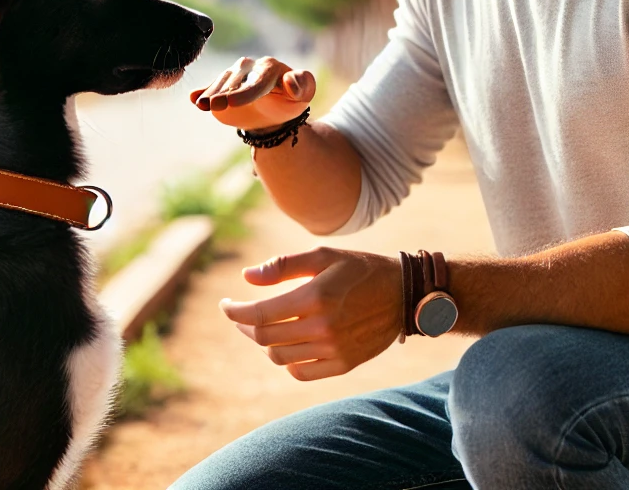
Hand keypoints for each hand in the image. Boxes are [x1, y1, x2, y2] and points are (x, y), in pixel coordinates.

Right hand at [190, 56, 314, 130]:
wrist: (274, 111)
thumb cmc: (291, 100)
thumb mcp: (305, 95)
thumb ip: (303, 85)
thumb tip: (289, 82)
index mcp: (270, 67)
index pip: (256, 81)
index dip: (244, 93)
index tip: (231, 102)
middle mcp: (249, 67)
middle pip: (235, 80)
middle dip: (224, 92)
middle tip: (214, 105)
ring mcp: (233, 75)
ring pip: (221, 83)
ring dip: (210, 93)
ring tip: (202, 105)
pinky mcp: (222, 86)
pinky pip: (210, 87)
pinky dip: (202, 92)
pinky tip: (194, 98)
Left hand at [220, 248, 402, 379]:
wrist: (403, 293)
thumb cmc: (359, 268)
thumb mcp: (323, 256)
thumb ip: (283, 266)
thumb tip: (247, 278)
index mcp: (315, 297)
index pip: (258, 314)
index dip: (235, 311)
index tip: (225, 305)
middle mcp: (322, 327)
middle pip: (265, 336)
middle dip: (245, 325)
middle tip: (241, 314)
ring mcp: (333, 350)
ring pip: (279, 357)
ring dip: (264, 343)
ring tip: (264, 327)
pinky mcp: (343, 365)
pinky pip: (301, 373)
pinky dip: (287, 362)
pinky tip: (287, 345)